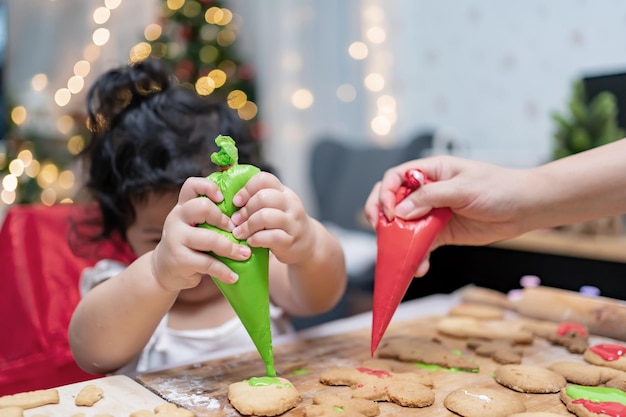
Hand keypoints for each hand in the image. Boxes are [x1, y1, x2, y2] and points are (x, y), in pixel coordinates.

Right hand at [151, 177, 251, 289]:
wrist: (163, 270)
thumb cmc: (188, 244)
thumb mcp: (194, 226)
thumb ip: (210, 218)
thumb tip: (246, 215)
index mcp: (182, 207)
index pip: (191, 185)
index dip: (209, 187)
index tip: (224, 198)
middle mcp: (176, 219)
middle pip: (202, 207)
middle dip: (224, 219)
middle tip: (237, 231)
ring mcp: (176, 238)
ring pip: (209, 238)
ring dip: (232, 248)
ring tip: (245, 254)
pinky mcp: (179, 259)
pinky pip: (208, 263)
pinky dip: (224, 271)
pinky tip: (233, 277)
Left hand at [229, 172, 314, 264]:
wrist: (307, 244)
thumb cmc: (283, 224)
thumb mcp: (276, 207)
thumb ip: (259, 200)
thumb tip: (228, 198)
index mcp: (284, 192)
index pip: (265, 179)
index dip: (247, 188)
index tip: (236, 201)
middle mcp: (290, 204)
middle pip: (264, 197)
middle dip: (245, 209)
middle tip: (235, 220)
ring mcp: (292, 222)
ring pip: (266, 216)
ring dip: (247, 225)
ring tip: (238, 233)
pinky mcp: (291, 240)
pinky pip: (271, 237)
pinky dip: (256, 239)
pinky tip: (250, 242)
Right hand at [365, 155, 529, 273]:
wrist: (524, 209)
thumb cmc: (498, 188)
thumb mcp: (463, 188)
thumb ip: (430, 198)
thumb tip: (400, 211)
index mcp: (430, 171)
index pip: (395, 177)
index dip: (386, 193)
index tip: (390, 213)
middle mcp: (427, 191)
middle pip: (392, 200)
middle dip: (381, 215)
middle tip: (382, 230)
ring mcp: (432, 213)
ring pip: (403, 225)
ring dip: (397, 240)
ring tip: (397, 253)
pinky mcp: (440, 233)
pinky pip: (420, 244)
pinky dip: (416, 256)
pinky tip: (419, 266)